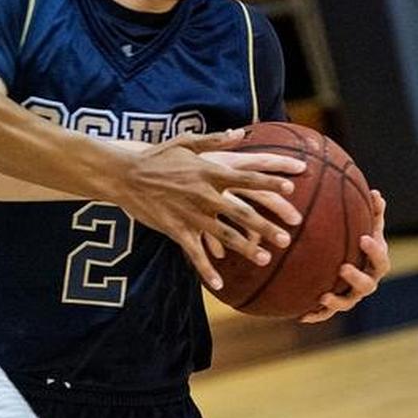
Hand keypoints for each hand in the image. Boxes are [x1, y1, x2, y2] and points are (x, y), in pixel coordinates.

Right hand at [113, 130, 305, 289]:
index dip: (271, 183)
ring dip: (246, 249)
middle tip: (287, 238)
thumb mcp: (185, 142)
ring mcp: (191, 214)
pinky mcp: (176, 230)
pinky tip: (218, 284)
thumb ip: (214, 140)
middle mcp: (205, 194)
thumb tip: (239, 133)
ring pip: (225, 236)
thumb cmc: (156, 156)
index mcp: (210, 171)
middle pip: (243, 213)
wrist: (124, 175)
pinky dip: (207, 270)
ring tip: (265, 260)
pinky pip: (195, 253)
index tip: (292, 190)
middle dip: (267, 226)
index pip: (248, 178)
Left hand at [299, 190, 389, 323]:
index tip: (363, 238)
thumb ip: (373, 212)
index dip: (374, 251)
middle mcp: (367, 283)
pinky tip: (301, 316)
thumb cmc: (359, 242)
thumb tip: (374, 192)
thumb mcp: (367, 227)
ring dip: (337, 301)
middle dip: (356, 277)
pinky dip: (316, 315)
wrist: (348, 264)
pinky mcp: (335, 305)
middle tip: (343, 267)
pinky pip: (327, 314)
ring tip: (324, 296)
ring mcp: (352, 296)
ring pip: (348, 303)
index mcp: (376, 265)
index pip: (381, 260)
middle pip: (367, 285)